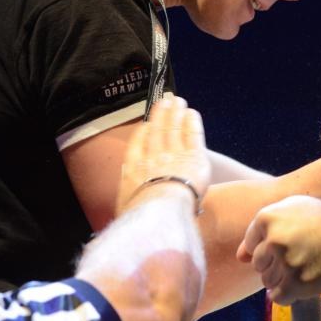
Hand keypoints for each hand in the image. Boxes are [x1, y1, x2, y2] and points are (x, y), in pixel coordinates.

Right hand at [117, 96, 211, 212]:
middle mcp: (152, 158)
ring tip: (178, 101)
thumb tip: (130, 200)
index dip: (144, 131)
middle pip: (157, 131)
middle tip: (165, 101)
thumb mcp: (126, 209)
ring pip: (174, 129)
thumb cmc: (142, 219)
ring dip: (175, 113)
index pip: (138, 144)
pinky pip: (192, 134)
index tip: (147, 124)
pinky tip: (191, 113)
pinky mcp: (194, 156)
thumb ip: (129, 198)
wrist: (161, 212)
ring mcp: (173, 154)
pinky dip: (191, 122)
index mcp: (133, 170)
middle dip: (161, 115)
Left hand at [237, 196, 320, 304]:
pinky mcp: (296, 282)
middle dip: (277, 265)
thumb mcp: (294, 208)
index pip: (250, 245)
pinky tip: (308, 280)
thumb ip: (264, 228)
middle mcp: (273, 238)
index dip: (272, 248)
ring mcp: (284, 261)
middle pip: (259, 265)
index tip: (292, 244)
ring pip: (268, 282)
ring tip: (308, 266)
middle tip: (302, 256)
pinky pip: (279, 297)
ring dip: (286, 280)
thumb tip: (240, 257)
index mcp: (267, 217)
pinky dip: (291, 294)